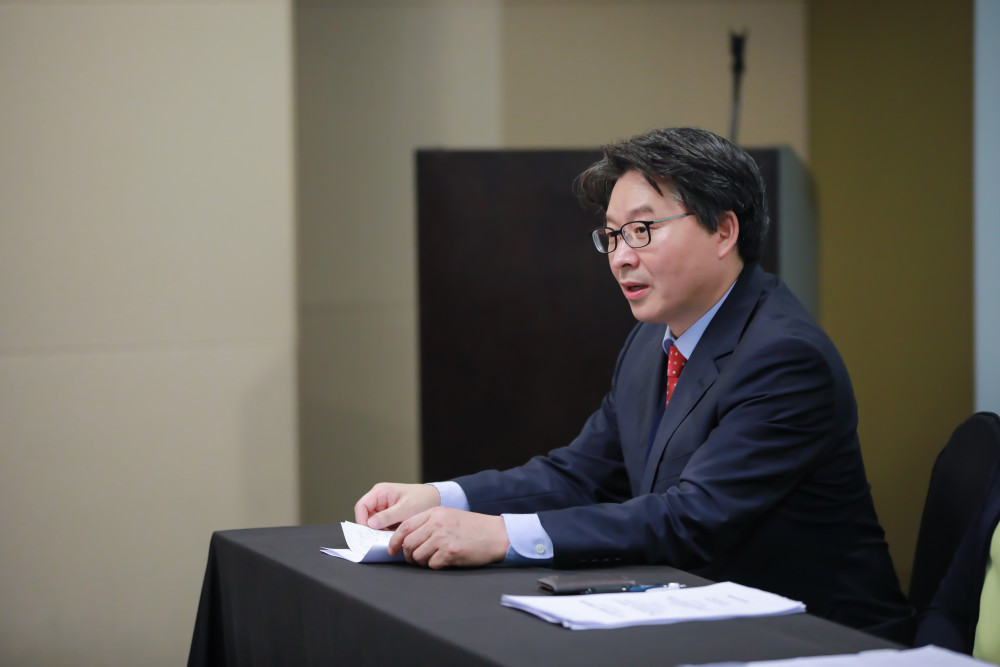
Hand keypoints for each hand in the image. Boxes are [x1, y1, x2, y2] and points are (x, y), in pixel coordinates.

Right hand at [354, 482, 440, 529]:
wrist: (436, 500)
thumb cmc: (422, 499)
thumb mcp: (406, 509)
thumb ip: (387, 516)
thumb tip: (370, 524)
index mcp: (380, 492)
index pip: (361, 506)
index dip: (361, 520)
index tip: (368, 533)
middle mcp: (379, 500)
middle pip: (366, 517)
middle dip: (372, 528)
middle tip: (381, 538)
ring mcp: (383, 509)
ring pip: (373, 524)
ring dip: (380, 532)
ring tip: (392, 535)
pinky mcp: (389, 517)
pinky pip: (382, 527)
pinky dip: (386, 533)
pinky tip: (396, 535)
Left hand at [387, 507, 509, 568]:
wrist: (496, 534)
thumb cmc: (473, 527)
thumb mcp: (448, 516)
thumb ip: (429, 524)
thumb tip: (407, 540)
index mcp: (434, 513)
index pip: (405, 526)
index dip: (394, 541)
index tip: (392, 550)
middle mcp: (436, 524)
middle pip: (408, 543)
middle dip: (408, 555)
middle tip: (415, 559)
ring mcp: (443, 538)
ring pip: (418, 556)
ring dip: (422, 562)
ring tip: (433, 559)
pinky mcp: (450, 552)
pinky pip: (431, 564)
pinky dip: (435, 566)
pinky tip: (445, 561)